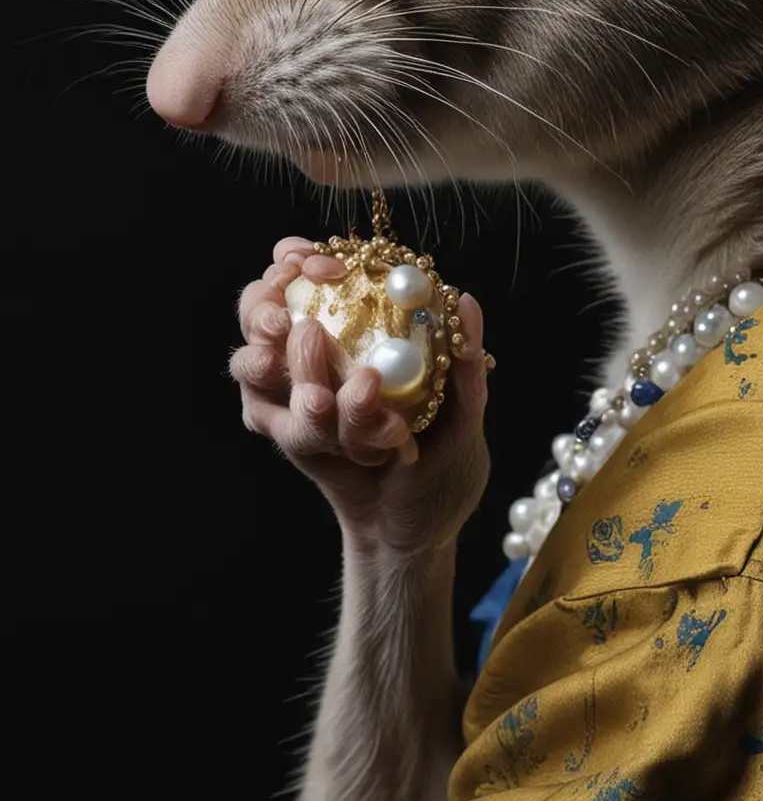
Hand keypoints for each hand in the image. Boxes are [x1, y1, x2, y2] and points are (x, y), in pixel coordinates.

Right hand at [231, 236, 490, 556]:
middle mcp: (322, 353)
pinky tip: (325, 430)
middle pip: (269, 311)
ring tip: (324, 401)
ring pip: (259, 365)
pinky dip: (292, 420)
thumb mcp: (463, 421)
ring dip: (292, 372)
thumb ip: (465, 368)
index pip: (314, 276)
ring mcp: (295, 393)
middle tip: (301, 329)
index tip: (318, 262)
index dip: (303, 262)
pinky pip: (264, 415)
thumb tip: (465, 300)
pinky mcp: (284, 434)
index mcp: (364, 331)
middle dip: (273, 313)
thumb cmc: (444, 472)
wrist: (408, 538)